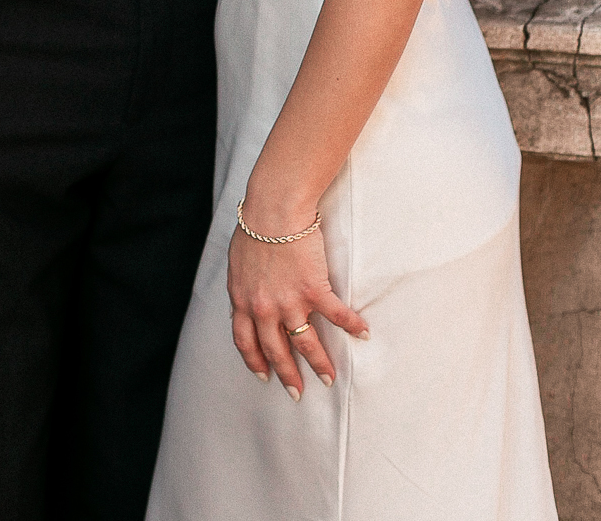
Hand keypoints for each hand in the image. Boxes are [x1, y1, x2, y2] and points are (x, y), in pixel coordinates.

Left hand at [227, 215, 367, 398]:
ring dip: (320, 364)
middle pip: (275, 350)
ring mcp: (290, 301)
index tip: (264, 375)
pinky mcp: (314, 289)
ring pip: (305, 343)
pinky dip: (352, 326)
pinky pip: (336, 316)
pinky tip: (363, 334)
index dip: (255, 361)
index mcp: (242, 300)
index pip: (245, 341)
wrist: (273, 208)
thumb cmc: (254, 227)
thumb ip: (242, 286)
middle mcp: (264, 308)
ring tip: (329, 378)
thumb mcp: (237, 262)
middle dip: (288, 375)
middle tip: (297, 393)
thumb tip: (244, 300)